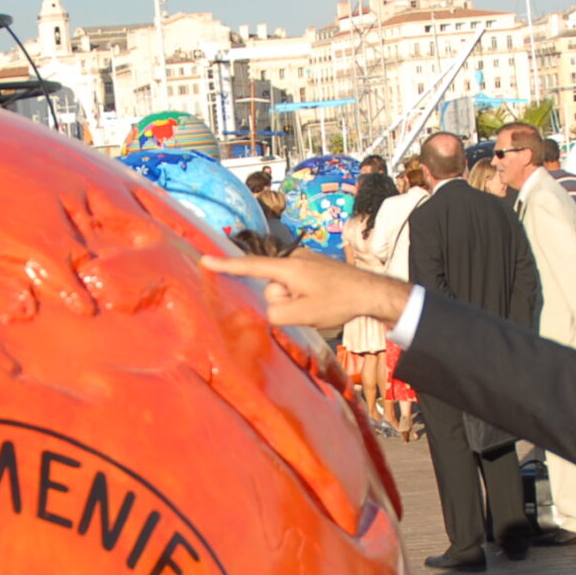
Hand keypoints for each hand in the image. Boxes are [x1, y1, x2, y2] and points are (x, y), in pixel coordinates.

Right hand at [203, 246, 410, 331]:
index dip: (226, 265)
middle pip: (271, 287)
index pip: (250, 266)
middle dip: (284, 300)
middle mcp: (294, 259)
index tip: (204, 259)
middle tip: (309, 307)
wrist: (370, 291)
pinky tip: (321, 300)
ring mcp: (304, 262)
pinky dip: (303, 297)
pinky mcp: (312, 267)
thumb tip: (270, 307)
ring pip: (284, 289)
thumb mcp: (303, 315)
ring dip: (296, 300)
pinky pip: (295, 286)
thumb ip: (276, 313)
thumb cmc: (339, 302)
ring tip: (319, 303)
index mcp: (289, 267)